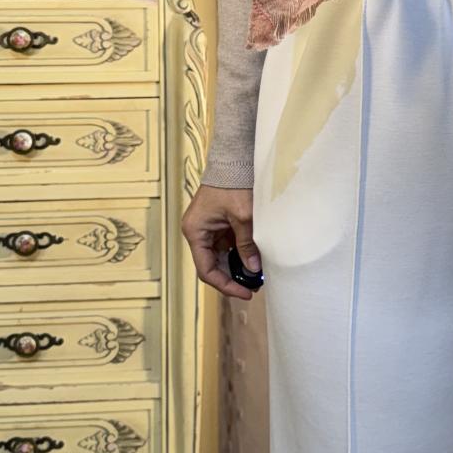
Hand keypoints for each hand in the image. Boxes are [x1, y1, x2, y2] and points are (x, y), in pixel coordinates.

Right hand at [181, 183, 263, 299]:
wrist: (234, 160)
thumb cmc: (233, 184)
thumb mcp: (243, 217)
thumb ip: (247, 244)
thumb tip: (253, 269)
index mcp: (195, 232)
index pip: (206, 270)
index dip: (225, 285)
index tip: (245, 293)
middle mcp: (198, 233)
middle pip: (213, 266)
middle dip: (233, 278)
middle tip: (253, 287)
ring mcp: (209, 229)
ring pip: (222, 258)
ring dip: (237, 267)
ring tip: (257, 277)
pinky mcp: (220, 225)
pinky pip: (228, 247)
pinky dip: (240, 255)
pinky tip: (255, 261)